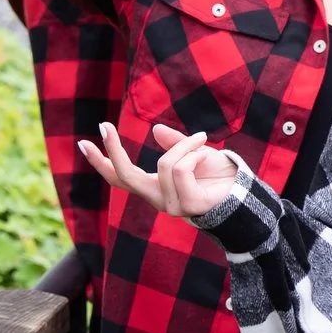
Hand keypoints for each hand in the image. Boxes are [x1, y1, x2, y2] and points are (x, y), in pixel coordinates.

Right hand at [76, 121, 239, 217]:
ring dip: (187, 144)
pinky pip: (182, 168)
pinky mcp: (188, 205)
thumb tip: (154, 131)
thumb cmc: (221, 175)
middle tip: (104, 125)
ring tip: (203, 140)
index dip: (102, 162)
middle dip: (112, 151)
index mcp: (156, 189)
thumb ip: (175, 144)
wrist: (247, 192)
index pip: (121, 178)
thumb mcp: (195, 152)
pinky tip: (208, 154)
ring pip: (166, 163)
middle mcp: (159, 201)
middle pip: (125, 177)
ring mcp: (172, 206)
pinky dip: (196, 152)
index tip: (84, 142)